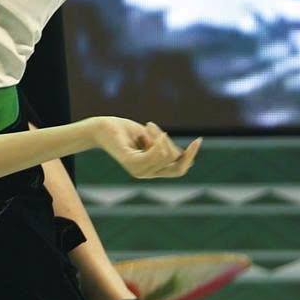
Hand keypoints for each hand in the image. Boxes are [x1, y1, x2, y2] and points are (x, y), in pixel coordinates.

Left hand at [86, 116, 200, 180]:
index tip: (198, 140)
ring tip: (145, 126)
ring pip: (168, 154)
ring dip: (160, 135)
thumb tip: (185, 156)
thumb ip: (166, 149)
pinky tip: (148, 128)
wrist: (100, 126)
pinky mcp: (131, 163)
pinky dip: (157, 139)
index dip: (191, 155)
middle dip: (171, 142)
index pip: (180, 169)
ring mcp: (138, 171)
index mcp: (151, 170)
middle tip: (150, 126)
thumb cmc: (125, 131)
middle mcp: (145, 174)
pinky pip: (156, 154)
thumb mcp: (151, 139)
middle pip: (176, 160)